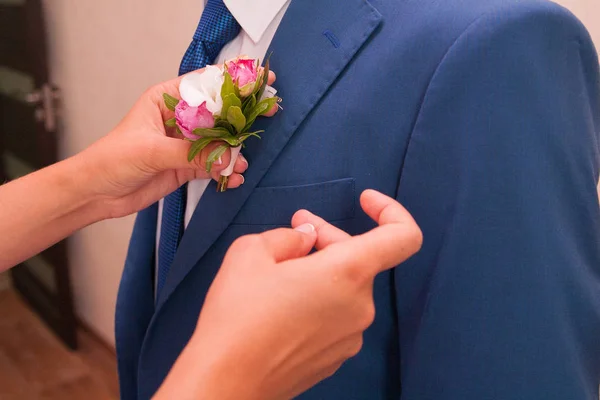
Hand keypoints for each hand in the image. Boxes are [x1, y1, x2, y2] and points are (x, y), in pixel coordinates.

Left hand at [72, 69, 277, 218]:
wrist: (97, 193)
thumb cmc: (111, 160)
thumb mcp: (150, 150)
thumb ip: (190, 152)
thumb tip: (225, 156)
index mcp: (166, 100)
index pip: (204, 85)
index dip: (232, 82)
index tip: (258, 81)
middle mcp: (179, 120)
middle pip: (218, 113)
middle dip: (241, 117)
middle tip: (266, 115)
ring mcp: (184, 144)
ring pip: (219, 142)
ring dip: (234, 152)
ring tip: (242, 163)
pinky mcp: (186, 166)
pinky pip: (213, 166)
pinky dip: (225, 171)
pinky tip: (233, 178)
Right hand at [155, 190, 421, 399]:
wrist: (226, 382)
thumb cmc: (238, 314)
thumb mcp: (250, 252)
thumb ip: (288, 236)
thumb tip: (307, 238)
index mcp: (348, 274)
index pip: (403, 237)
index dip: (391, 210)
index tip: (364, 201)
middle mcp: (361, 307)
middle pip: (361, 260)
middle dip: (329, 240)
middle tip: (295, 230)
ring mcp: (351, 337)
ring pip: (346, 289)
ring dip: (322, 271)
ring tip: (281, 270)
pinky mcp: (337, 359)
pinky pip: (336, 316)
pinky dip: (319, 300)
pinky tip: (283, 304)